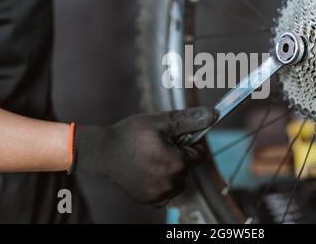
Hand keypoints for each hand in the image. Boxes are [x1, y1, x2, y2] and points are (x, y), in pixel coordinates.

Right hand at [70, 107, 215, 203]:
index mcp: (177, 163)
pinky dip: (161, 182)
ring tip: (151, 158)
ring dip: (172, 170)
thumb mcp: (161, 121)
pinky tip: (147, 170)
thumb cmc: (131, 134)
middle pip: (189, 167)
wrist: (103, 152)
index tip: (174, 138)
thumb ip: (188, 120)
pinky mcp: (150, 200)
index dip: (189, 143)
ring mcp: (161, 194)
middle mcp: (172, 183)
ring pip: (179, 180)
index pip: (199, 153)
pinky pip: (167, 191)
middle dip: (179, 156)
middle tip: (159, 146)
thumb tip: (212, 115)